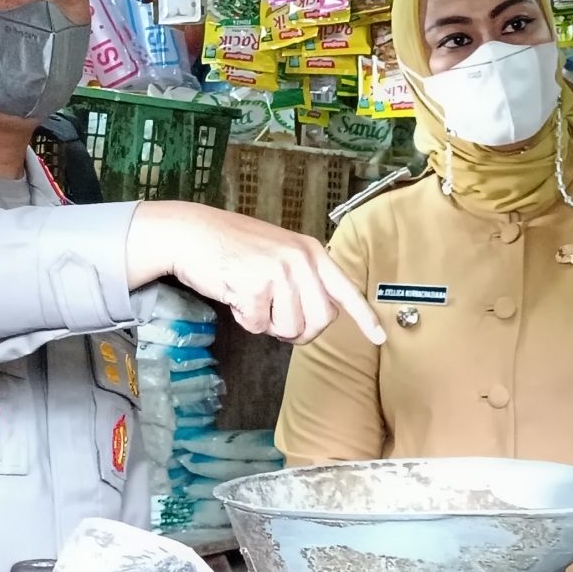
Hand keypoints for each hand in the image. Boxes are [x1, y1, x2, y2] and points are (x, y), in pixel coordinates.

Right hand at [131, 203, 384, 346]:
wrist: (192, 233)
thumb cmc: (233, 247)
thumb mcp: (279, 253)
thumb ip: (304, 279)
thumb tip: (320, 317)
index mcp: (312, 252)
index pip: (346, 290)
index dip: (364, 318)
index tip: (380, 338)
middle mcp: (302, 260)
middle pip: (319, 321)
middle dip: (298, 331)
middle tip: (275, 318)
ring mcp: (280, 272)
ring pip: (290, 328)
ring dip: (268, 324)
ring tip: (252, 298)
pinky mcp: (256, 286)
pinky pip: (260, 327)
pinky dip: (246, 320)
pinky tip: (236, 296)